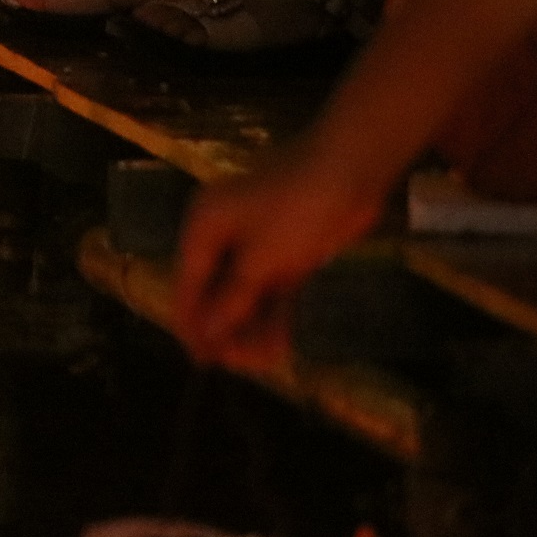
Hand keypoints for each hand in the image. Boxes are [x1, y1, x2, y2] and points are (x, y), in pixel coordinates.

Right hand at [169, 144, 387, 367]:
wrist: (349, 173)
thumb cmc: (294, 210)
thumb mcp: (260, 260)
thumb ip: (232, 300)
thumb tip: (206, 333)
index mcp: (203, 229)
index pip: (187, 283)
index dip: (192, 324)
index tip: (200, 361)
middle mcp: (223, 236)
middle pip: (215, 291)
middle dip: (227, 328)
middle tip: (241, 363)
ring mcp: (256, 244)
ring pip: (245, 294)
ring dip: (253, 326)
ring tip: (267, 359)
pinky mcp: (287, 252)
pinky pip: (272, 289)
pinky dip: (275, 313)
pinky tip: (281, 342)